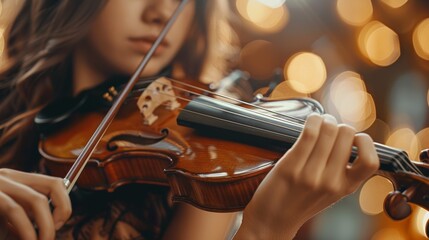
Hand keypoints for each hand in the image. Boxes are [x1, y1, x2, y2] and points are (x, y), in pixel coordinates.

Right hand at [0, 169, 71, 239]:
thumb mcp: (11, 221)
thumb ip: (30, 218)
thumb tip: (53, 227)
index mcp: (18, 179)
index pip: (55, 183)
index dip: (64, 204)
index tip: (59, 224)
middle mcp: (9, 176)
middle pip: (54, 185)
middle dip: (62, 212)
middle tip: (52, 236)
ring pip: (38, 200)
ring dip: (46, 226)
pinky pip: (15, 210)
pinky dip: (27, 230)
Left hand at [234, 114, 378, 239]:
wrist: (272, 220)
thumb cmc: (300, 200)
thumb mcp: (330, 191)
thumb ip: (341, 170)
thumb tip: (348, 136)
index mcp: (345, 188)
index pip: (371, 161)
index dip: (365, 142)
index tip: (353, 138)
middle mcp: (331, 182)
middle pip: (347, 135)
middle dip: (339, 125)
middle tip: (330, 128)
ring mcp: (311, 175)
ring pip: (329, 130)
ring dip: (325, 120)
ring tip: (320, 123)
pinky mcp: (290, 166)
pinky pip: (309, 133)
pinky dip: (312, 120)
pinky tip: (311, 121)